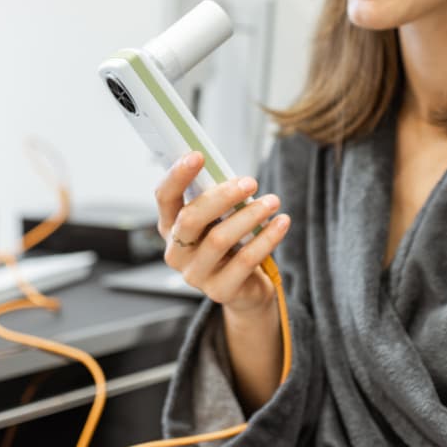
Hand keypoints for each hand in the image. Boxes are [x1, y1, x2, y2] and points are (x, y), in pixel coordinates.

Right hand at [156, 152, 290, 315]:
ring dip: (250, 215)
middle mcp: (176, 252)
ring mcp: (195, 275)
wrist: (244, 289)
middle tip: (250, 182)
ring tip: (273, 201)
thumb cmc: (230, 243)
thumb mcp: (218, 219)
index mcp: (170, 227)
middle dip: (223, 195)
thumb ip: (217, 199)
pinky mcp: (219, 291)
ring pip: (220, 238)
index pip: (164, 197)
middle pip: (191, 217)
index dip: (177, 175)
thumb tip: (234, 176)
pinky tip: (281, 222)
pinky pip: (245, 260)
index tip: (198, 155)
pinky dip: (267, 238)